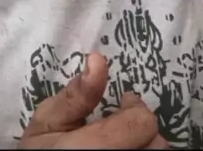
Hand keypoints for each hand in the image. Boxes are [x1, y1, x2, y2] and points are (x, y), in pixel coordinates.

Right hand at [19, 51, 168, 148]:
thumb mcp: (46, 122)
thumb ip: (75, 95)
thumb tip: (97, 60)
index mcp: (94, 150)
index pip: (143, 123)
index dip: (134, 106)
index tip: (122, 101)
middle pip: (156, 142)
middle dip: (140, 125)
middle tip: (120, 121)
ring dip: (145, 142)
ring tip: (121, 137)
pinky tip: (123, 147)